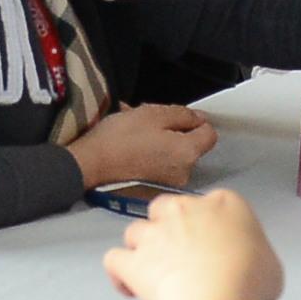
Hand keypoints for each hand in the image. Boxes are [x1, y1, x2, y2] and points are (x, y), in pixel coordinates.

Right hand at [69, 103, 217, 191]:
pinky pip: (161, 163)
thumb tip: (198, 118)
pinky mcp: (154, 186)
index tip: (179, 116)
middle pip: (190, 144)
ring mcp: (168, 182)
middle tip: (151, 121)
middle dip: (174, 130)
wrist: (90, 164)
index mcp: (187, 152)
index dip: (197, 121)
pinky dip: (151, 152)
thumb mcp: (154, 113)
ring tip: (136, 130)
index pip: (210, 133)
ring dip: (161, 140)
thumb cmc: (119, 139)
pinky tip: (133, 145)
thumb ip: (183, 114)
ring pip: (173, 153)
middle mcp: (183, 172)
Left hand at [101, 187, 281, 299]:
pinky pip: (114, 259)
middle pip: (165, 208)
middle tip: (181, 255)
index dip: (210, 225)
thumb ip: (254, 258)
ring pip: (136, 230)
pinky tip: (127, 287)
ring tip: (153, 273)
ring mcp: (154, 233)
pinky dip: (118, 273)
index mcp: (224, 204)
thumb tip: (245, 270)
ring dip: (141, 248)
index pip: (213, 204)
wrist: (215, 298)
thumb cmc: (250, 282)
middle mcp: (184, 210)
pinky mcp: (133, 260)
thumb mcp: (271, 267)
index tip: (215, 247)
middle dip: (167, 226)